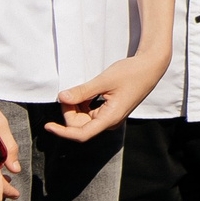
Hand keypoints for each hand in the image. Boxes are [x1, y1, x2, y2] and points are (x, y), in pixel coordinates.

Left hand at [46, 53, 165, 141]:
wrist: (150, 66)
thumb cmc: (131, 72)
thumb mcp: (104, 80)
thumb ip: (82, 91)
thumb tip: (61, 98)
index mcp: (110, 118)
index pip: (81, 134)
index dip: (63, 132)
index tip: (48, 126)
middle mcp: (110, 121)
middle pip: (80, 127)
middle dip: (70, 112)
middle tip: (67, 93)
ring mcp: (111, 117)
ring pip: (85, 120)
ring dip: (76, 108)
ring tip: (78, 91)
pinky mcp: (111, 112)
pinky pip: (91, 114)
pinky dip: (83, 105)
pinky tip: (85, 94)